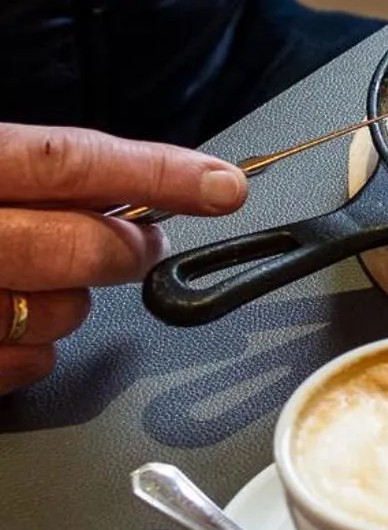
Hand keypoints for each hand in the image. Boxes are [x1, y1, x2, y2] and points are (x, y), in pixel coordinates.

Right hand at [0, 126, 246, 392]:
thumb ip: (21, 171)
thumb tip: (117, 187)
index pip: (69, 162)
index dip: (157, 172)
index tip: (225, 186)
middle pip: (77, 246)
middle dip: (127, 249)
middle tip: (142, 245)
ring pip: (57, 314)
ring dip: (73, 304)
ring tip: (40, 284)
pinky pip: (18, 367)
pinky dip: (29, 352)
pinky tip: (4, 327)